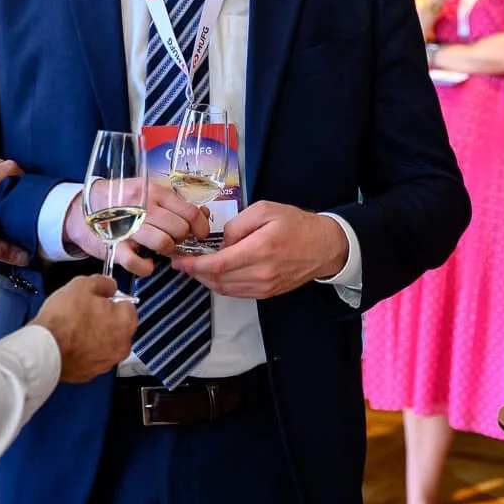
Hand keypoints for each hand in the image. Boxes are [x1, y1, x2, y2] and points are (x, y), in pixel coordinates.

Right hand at [32, 275, 137, 382]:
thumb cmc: (63, 320)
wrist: (44, 350)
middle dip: (105, 319)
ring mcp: (107, 362)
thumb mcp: (82, 285)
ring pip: (106, 344)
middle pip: (118, 327)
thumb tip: (109, 285)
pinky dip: (85, 351)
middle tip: (85, 312)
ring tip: (75, 328)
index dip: (111, 299)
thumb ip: (102, 283)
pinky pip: (93, 357)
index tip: (100, 298)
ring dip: (96, 336)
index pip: (128, 305)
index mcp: (125, 322)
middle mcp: (122, 346)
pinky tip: (71, 342)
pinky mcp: (91, 373)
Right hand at [66, 183, 208, 275]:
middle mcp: (143, 206)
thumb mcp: (147, 192)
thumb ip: (174, 202)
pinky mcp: (115, 246)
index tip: (200, 234)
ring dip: (166, 250)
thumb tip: (202, 214)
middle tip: (174, 239)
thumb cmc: (119, 201)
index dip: (200, 227)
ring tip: (160, 248)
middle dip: (181, 238)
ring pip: (164, 243)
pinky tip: (145, 261)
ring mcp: (128, 226)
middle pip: (180, 229)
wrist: (80, 210)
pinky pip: (138, 263)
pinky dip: (146, 266)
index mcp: (154, 191)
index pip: (190, 211)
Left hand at [177, 201, 346, 299]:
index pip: (218, 264)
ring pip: (225, 289)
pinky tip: (214, 273)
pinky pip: (237, 292)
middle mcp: (261, 273)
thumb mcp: (265, 210)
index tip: (179, 260)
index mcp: (260, 249)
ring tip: (195, 267)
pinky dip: (221, 284)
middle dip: (195, 272)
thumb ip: (237, 224)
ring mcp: (265, 287)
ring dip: (206, 280)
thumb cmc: (295, 224)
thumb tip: (221, 242)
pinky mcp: (267, 293)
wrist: (324, 246)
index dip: (194, 265)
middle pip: (217, 280)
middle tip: (181, 262)